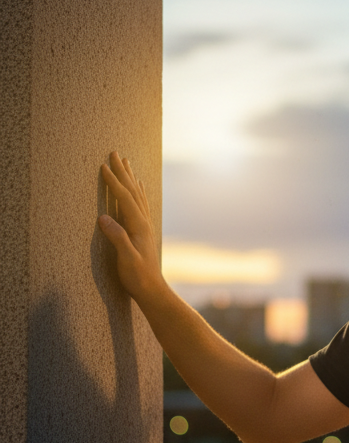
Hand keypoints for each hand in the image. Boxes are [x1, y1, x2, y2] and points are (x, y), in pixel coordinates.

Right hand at [98, 152, 162, 302]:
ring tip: (126, 163)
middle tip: (115, 153)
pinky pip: (140, 204)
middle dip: (123, 172)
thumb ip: (117, 238)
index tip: (103, 166)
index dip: (113, 182)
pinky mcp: (143, 231)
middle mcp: (144, 221)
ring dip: (130, 178)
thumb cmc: (137, 277)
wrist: (152, 290)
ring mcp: (145, 225)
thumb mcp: (126, 259)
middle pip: (132, 190)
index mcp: (138, 225)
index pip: (124, 197)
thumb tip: (103, 217)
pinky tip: (138, 187)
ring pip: (137, 195)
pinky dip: (137, 191)